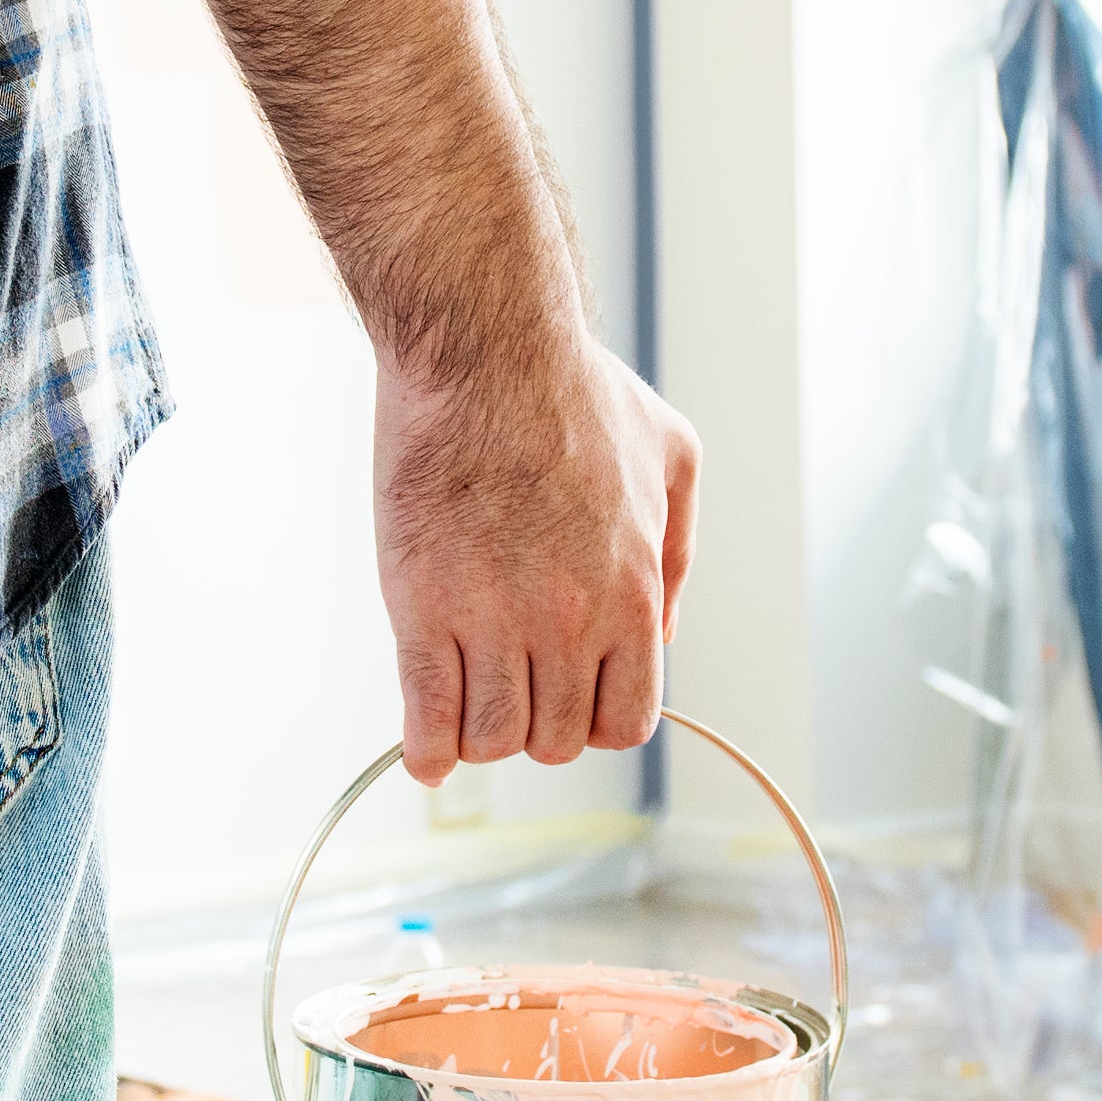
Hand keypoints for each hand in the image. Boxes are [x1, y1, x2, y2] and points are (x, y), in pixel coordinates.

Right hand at [370, 333, 695, 778]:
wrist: (484, 347)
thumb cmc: (574, 389)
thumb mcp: (672, 457)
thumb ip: (679, 555)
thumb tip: (665, 638)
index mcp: (634, 594)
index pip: (626, 723)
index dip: (595, 718)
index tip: (568, 693)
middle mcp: (571, 622)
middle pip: (556, 742)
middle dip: (536, 725)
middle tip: (509, 683)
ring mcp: (493, 620)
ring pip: (493, 742)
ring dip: (479, 736)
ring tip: (466, 696)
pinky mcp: (422, 610)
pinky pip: (429, 721)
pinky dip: (427, 753)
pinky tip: (425, 750)